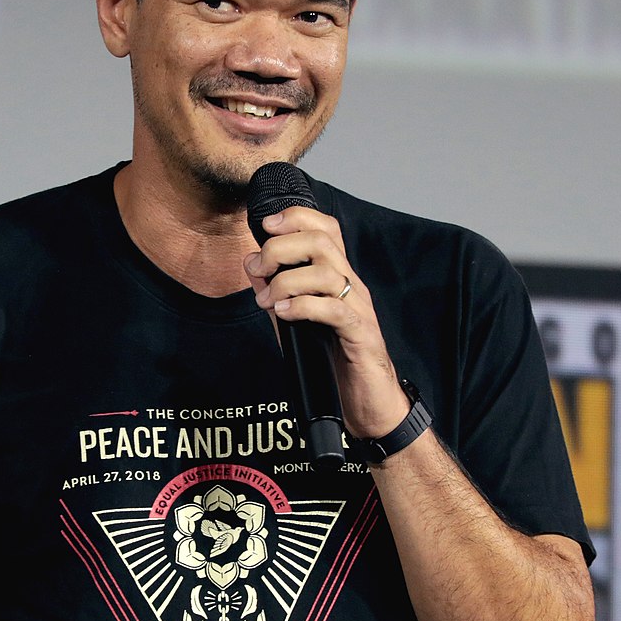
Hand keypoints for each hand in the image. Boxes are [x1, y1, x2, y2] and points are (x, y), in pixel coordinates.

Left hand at [243, 207, 410, 438]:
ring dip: (286, 281)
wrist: (368, 403)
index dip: (296, 217)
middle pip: (321, 241)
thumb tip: (251, 262)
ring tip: (267, 300)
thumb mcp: (294, 321)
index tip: (265, 224)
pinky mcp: (361, 334)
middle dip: (281, 247)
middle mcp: (351, 285)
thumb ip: (275, 291)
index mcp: (338, 277)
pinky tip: (284, 314)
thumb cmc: (334, 362)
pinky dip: (303, 306)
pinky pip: (334, 309)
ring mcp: (359, 308)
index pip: (325, 228)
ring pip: (326, 272)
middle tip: (258, 270)